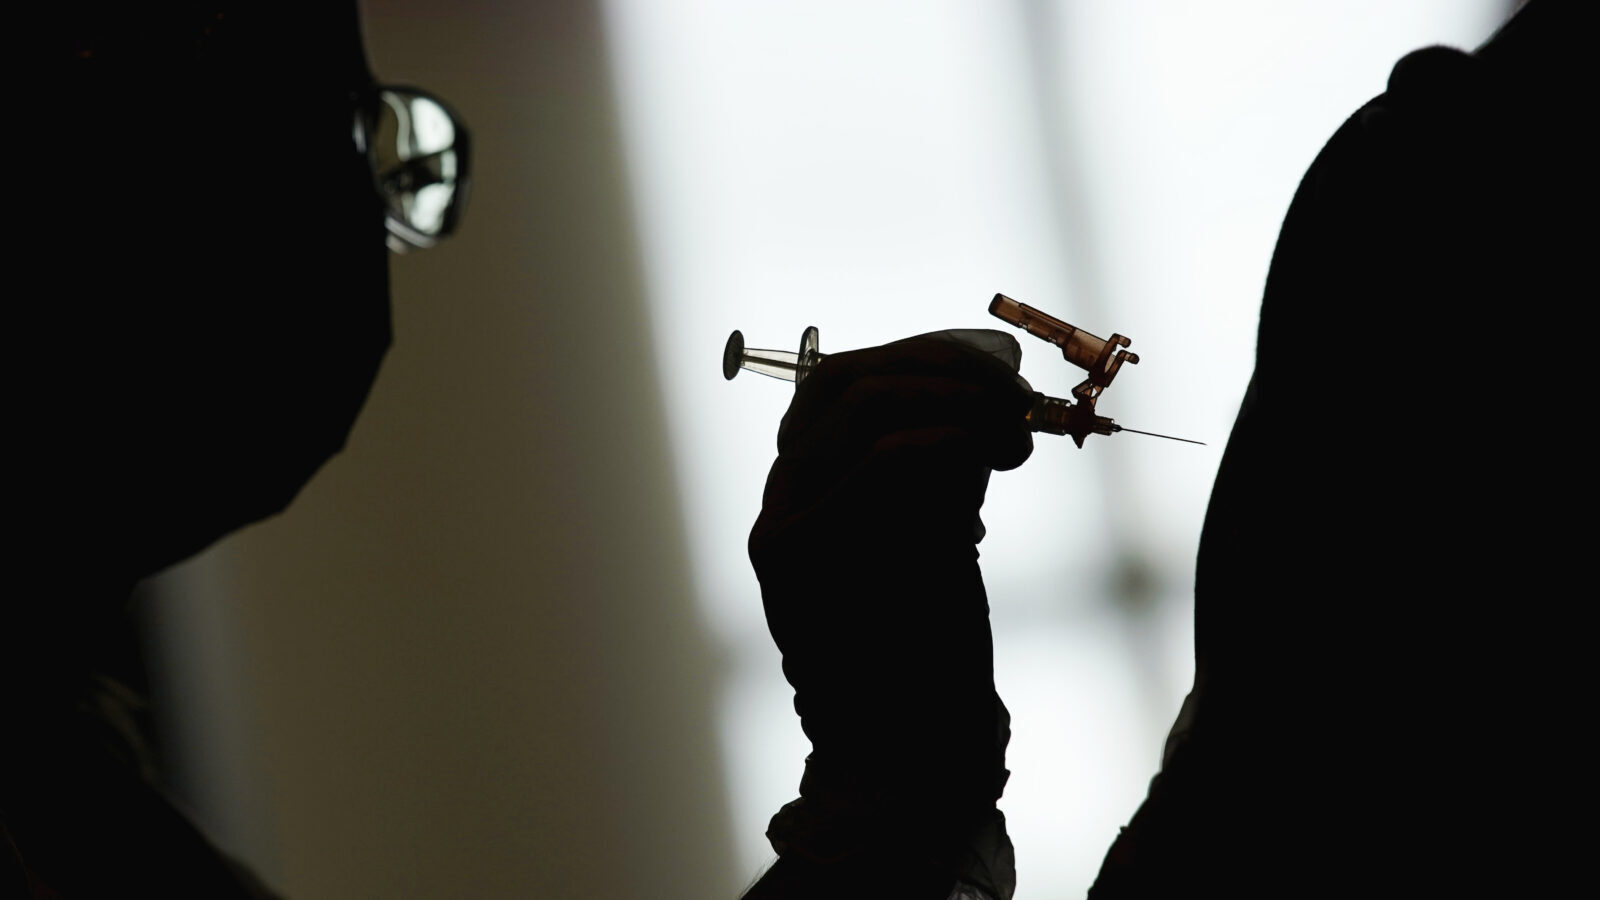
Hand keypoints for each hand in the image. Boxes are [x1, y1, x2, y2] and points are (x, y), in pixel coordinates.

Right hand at [749, 330, 1032, 871]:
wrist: (909, 750)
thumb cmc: (929, 648)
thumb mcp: (937, 532)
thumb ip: (941, 464)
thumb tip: (988, 388)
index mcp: (805, 487)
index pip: (843, 381)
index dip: (925, 358)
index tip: (1000, 375)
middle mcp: (779, 498)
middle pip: (845, 380)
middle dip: (945, 370)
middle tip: (1015, 398)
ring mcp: (781, 523)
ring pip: (862, 406)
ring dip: (956, 400)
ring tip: (1014, 433)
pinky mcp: (800, 556)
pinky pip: (881, 461)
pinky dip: (948, 439)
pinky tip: (990, 452)